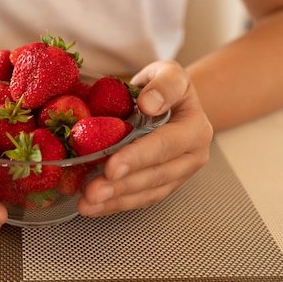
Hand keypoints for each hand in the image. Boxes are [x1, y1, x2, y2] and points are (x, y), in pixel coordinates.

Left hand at [78, 60, 212, 215]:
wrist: (169, 103)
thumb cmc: (165, 88)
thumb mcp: (169, 73)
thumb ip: (163, 84)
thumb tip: (149, 103)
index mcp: (195, 129)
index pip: (165, 146)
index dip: (138, 158)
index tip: (111, 166)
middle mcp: (192, 157)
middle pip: (155, 176)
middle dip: (122, 186)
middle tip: (93, 192)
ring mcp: (178, 175)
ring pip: (147, 193)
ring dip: (115, 201)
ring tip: (87, 204)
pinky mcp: (162, 186)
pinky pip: (139, 200)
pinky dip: (115, 205)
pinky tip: (93, 207)